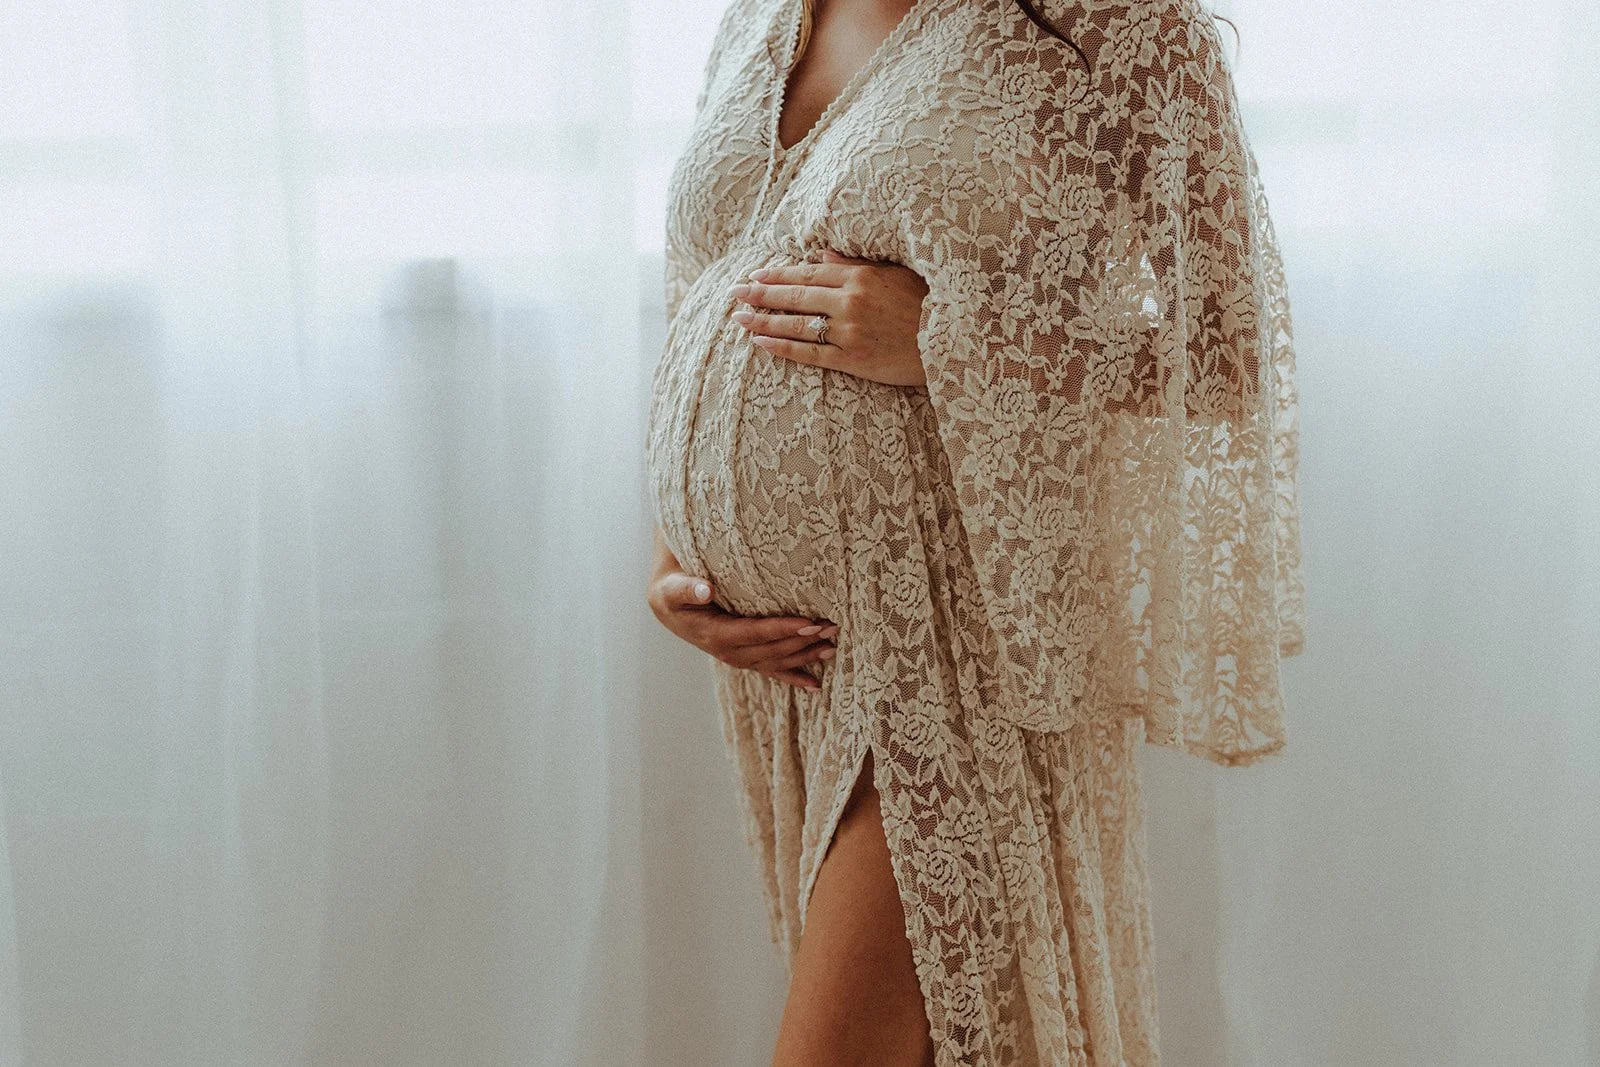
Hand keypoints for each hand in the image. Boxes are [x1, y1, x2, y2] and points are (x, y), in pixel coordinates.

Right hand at [648, 570, 838, 690]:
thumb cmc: (673, 592)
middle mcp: (729, 652)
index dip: (783, 629)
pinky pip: (772, 671)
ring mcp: (739, 658)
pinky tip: (816, 685)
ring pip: (777, 661)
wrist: (669, 606)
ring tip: (832, 646)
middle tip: (831, 627)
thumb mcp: (673, 589)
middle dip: (803, 640)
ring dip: (805, 655)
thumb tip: (706, 590)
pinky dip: (794, 677)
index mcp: (715, 635)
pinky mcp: (746, 658)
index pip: (756, 633)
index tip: (810, 622)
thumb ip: (687, 589)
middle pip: (773, 649)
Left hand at [727, 249, 929, 387]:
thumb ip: (858, 263)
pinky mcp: (853, 360)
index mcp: (860, 276)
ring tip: (738, 317)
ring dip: (763, 319)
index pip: (807, 273)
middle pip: (794, 296)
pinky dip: (782, 346)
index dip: (777, 274)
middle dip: (760, 293)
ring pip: (796, 324)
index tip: (754, 273)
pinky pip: (809, 353)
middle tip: (733, 292)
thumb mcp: (896, 274)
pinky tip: (761, 342)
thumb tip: (824, 254)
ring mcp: (849, 332)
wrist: (954, 341)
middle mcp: (850, 302)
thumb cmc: (928, 303)